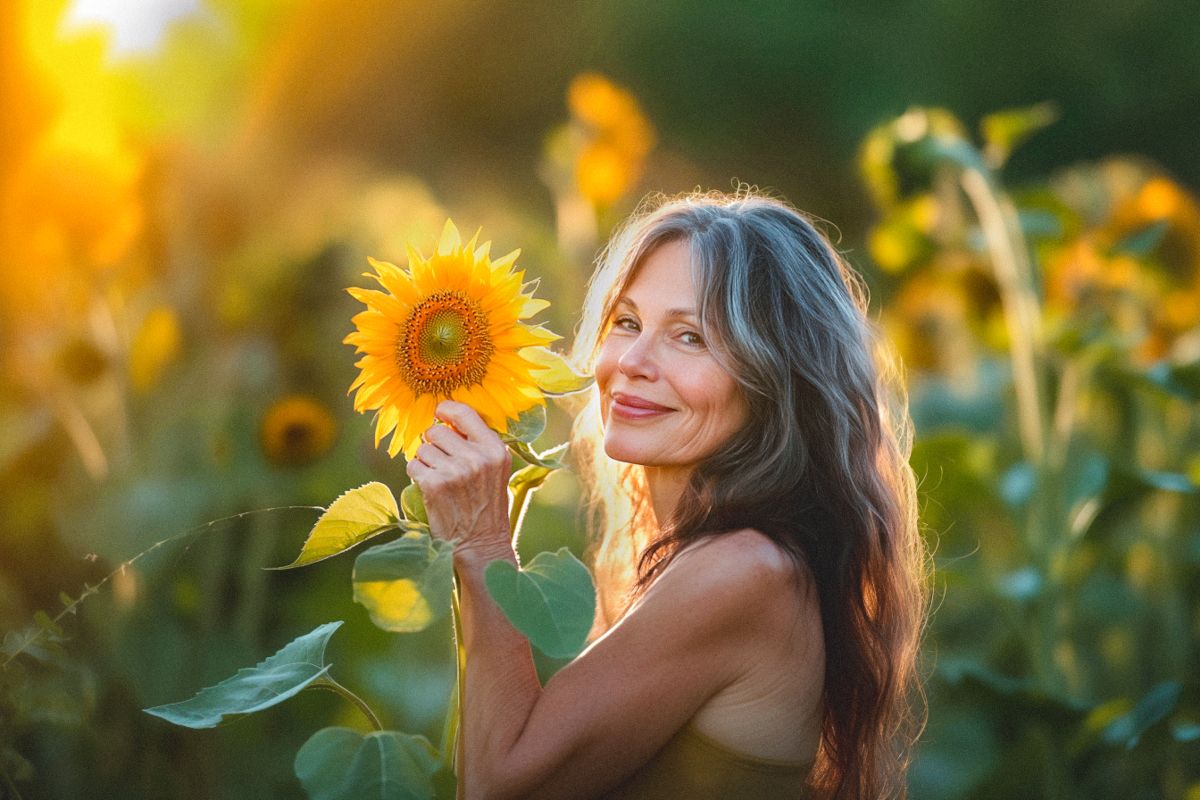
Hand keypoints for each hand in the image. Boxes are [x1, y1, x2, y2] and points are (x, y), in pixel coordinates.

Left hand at [406, 401, 513, 565]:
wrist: (481, 545)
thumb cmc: (486, 506)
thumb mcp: (496, 470)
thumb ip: (477, 444)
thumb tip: (447, 418)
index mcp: (495, 449)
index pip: (464, 412)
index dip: (446, 409)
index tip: (439, 413)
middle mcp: (477, 457)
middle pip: (437, 430)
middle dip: (433, 443)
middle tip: (441, 462)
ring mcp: (455, 471)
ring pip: (422, 448)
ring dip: (424, 461)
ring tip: (439, 479)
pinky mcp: (435, 485)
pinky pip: (413, 465)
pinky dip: (416, 475)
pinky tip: (430, 488)